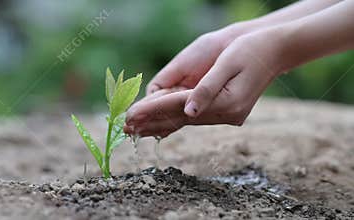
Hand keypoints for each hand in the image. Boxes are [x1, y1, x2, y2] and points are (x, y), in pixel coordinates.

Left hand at [125, 27, 284, 136]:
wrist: (276, 51)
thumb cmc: (252, 50)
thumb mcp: (229, 63)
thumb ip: (207, 89)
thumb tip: (188, 111)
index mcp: (227, 103)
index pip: (180, 107)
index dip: (153, 110)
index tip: (130, 115)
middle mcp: (226, 114)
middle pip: (180, 119)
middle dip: (151, 122)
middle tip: (125, 128)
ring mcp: (227, 115)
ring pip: (185, 121)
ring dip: (160, 124)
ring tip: (136, 129)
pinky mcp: (226, 111)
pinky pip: (194, 117)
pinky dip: (174, 120)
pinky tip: (160, 126)